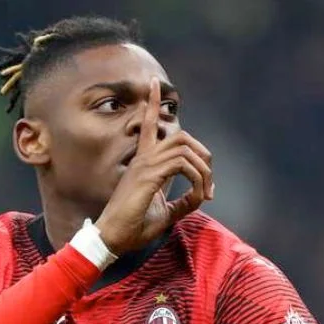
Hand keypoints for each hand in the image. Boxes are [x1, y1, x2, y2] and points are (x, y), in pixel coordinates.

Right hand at [95, 77, 213, 254]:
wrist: (113, 238)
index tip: (154, 84)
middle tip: (210, 185)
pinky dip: (196, 180)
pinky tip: (197, 197)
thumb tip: (199, 197)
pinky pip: (182, 165)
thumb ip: (182, 202)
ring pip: (184, 148)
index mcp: (143, 163)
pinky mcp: (148, 176)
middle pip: (180, 136)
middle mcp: (143, 159)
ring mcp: (145, 165)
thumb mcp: (165, 214)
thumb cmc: (133, 227)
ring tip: (206, 195)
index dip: (152, 103)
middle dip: (203, 155)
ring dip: (203, 171)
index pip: (148, 125)